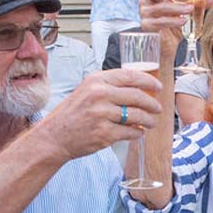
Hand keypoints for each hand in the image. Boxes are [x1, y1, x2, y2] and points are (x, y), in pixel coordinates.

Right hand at [39, 69, 161, 160]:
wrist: (54, 136)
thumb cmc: (71, 115)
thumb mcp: (86, 91)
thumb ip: (108, 87)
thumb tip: (136, 89)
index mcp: (96, 81)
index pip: (129, 76)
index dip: (148, 81)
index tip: (157, 86)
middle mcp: (99, 95)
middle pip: (137, 96)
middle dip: (152, 103)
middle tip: (158, 108)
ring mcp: (102, 114)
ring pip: (137, 115)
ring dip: (148, 120)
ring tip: (151, 122)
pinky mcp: (105, 133)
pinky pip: (130, 132)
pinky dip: (137, 133)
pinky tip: (137, 133)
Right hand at [141, 0, 212, 56]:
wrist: (168, 45)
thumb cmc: (174, 25)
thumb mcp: (187, 11)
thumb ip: (198, 4)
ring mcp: (145, 12)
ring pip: (161, 7)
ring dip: (177, 8)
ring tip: (190, 10)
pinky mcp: (146, 25)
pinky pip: (159, 21)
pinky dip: (172, 21)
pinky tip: (182, 21)